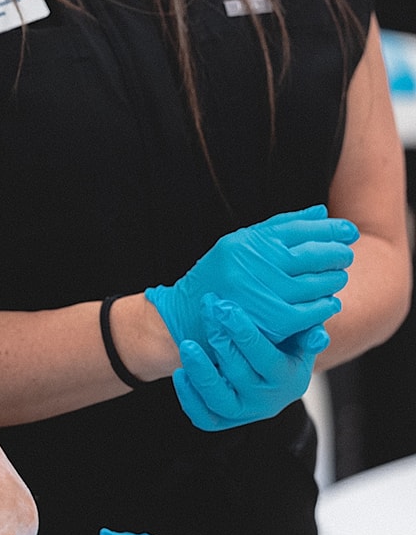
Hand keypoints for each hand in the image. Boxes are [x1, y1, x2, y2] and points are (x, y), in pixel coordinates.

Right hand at [146, 205, 355, 351]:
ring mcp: (262, 293)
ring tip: (339, 277)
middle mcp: (254, 265)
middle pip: (311, 255)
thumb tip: (321, 213)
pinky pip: (309, 312)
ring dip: (333, 279)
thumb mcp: (240, 243)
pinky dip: (324, 306)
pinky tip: (330, 302)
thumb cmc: (217, 276)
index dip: (330, 229)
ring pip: (314, 284)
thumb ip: (281, 227)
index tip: (349, 231)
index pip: (300, 230)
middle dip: (336, 253)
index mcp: (248, 243)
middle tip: (346, 255)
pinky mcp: (269, 321)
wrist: (185, 315)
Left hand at [173, 294, 329, 430]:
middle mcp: (268, 401)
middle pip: (239, 374)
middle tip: (207, 312)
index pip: (266, 359)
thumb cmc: (286, 346)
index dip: (245, 333)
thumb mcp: (303, 338)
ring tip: (187, 346)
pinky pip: (204, 417)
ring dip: (201, 373)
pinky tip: (180, 373)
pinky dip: (189, 398)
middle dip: (220, 340)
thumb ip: (310, 335)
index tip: (226, 308)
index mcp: (289, 380)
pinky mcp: (224, 420)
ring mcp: (245, 413)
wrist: (273, 371)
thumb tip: (319, 336)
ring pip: (220, 400)